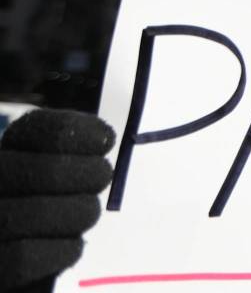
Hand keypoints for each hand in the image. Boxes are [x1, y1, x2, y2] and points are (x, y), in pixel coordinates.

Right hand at [0, 110, 114, 290]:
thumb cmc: (42, 207)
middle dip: (90, 174)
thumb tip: (102, 137)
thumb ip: (70, 152)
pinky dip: (61, 250)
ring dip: (79, 212)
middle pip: (49, 171)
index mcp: (4, 153)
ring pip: (39, 213)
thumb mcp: (53, 172)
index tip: (105, 140)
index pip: (35, 128)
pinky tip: (71, 244)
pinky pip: (26, 257)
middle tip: (102, 177)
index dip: (76, 131)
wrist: (14, 257)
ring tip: (86, 211)